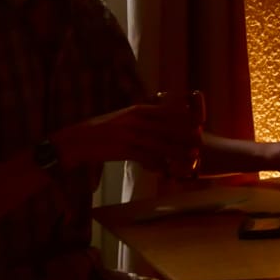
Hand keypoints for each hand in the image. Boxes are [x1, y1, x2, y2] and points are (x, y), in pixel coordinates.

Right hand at [52, 101, 201, 174]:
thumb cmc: (104, 129)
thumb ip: (143, 118)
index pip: (167, 111)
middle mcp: (136, 120)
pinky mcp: (123, 150)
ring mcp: (130, 135)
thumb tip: (162, 121)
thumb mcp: (125, 118)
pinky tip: (166, 169)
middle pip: (167, 127)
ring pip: (160, 143)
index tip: (198, 122)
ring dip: (177, 151)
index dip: (184, 118)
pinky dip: (157, 163)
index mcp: (137, 110)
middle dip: (185, 135)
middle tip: (200, 141)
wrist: (79, 140)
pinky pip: (145, 157)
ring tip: (191, 156)